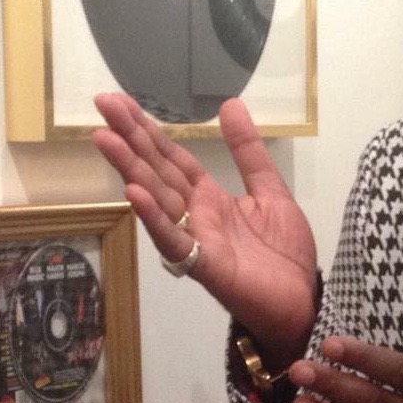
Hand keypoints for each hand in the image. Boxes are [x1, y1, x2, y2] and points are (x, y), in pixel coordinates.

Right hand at [91, 93, 318, 364]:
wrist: (302, 302)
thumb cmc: (283, 254)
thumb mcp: (271, 190)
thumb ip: (248, 151)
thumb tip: (230, 104)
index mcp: (209, 197)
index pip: (171, 157)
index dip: (147, 129)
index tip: (119, 101)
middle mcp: (194, 214)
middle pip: (157, 170)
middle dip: (130, 138)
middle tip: (101, 104)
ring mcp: (195, 239)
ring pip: (158, 199)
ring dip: (131, 169)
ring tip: (105, 139)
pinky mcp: (205, 265)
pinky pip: (175, 240)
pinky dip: (155, 218)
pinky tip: (134, 195)